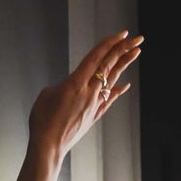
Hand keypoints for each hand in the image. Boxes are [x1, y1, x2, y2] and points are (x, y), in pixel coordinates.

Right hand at [29, 31, 142, 166]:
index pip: (96, 57)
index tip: (122, 34)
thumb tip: (73, 86)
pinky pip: (108, 100)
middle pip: (109, 66)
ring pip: (112, 80)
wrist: (48, 145)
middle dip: (124, 50)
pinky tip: (124, 85)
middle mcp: (89, 91)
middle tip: (138, 39)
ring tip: (136, 53)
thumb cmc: (42, 120)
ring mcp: (94, 104)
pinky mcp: (93, 116)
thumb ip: (63, 85)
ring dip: (124, 65)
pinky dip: (116, 91)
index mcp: (75, 82)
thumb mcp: (47, 94)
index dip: (110, 44)